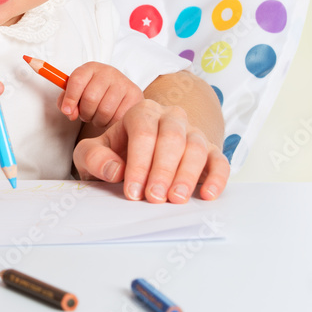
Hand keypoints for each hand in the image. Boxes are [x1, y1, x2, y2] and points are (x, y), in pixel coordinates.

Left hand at [60, 62, 142, 125]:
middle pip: (90, 98)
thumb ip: (66, 102)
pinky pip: (118, 117)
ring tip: (98, 116)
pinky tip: (109, 118)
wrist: (120, 94)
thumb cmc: (94, 94)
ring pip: (104, 111)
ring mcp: (123, 83)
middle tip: (87, 114)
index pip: (77, 81)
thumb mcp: (77, 93)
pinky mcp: (135, 95)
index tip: (67, 111)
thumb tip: (70, 113)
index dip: (70, 98)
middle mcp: (108, 72)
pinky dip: (110, 123)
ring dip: (97, 120)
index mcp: (90, 68)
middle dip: (85, 113)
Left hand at [72, 100, 229, 202]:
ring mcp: (193, 133)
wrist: (137, 158)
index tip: (133, 192)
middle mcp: (170, 117)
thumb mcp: (91, 154)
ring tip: (175, 199)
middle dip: (163, 170)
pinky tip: (207, 195)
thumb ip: (94, 158)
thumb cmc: (114, 155)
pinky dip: (217, 178)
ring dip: (187, 175)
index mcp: (142, 112)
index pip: (143, 133)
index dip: (139, 163)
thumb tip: (116, 170)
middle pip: (172, 137)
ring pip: (196, 147)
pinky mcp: (211, 151)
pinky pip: (219, 161)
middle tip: (155, 198)